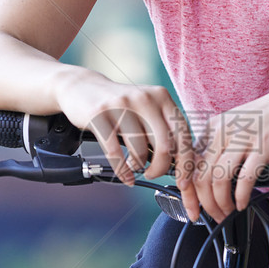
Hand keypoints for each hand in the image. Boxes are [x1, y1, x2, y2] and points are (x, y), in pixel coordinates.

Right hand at [53, 67, 199, 220]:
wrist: (83, 87)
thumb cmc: (122, 106)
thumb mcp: (147, 108)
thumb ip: (164, 129)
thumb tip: (181, 164)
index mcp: (161, 96)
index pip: (182, 133)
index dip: (185, 161)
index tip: (183, 180)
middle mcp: (144, 98)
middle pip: (163, 145)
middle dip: (160, 168)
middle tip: (153, 174)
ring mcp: (120, 106)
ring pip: (140, 150)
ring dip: (139, 166)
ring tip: (135, 166)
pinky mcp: (99, 116)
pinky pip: (115, 152)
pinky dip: (122, 170)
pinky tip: (126, 175)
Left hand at [192, 72, 268, 221]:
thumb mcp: (238, 126)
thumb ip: (221, 146)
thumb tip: (207, 178)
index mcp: (214, 127)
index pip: (189, 164)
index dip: (188, 192)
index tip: (193, 208)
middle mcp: (223, 130)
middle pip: (200, 176)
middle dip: (204, 203)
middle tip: (213, 216)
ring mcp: (243, 137)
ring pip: (219, 180)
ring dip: (221, 204)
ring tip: (228, 214)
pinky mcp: (263, 146)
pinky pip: (244, 179)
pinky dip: (240, 198)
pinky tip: (242, 205)